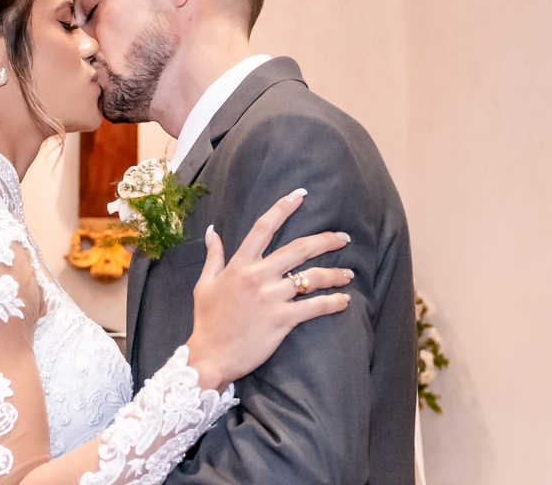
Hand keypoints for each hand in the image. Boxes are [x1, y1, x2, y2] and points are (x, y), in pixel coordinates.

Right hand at [186, 188, 351, 391]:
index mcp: (239, 264)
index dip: (282, 208)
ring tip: (347, 274)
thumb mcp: (204, 284)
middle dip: (325, 240)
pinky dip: (333, 303)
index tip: (300, 195)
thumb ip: (213, 256)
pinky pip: (314, 307)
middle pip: (298, 249)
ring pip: (312, 278)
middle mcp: (257, 276)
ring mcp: (271, 298)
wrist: (210, 356)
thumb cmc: (207, 321)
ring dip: (335, 274)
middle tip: (343, 238)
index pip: (263, 228)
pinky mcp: (282, 320)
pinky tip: (344, 301)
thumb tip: (213, 230)